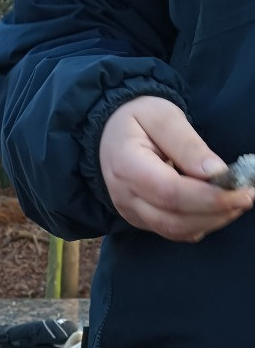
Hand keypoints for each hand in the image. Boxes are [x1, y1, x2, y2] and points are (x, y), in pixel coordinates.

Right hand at [99, 96, 253, 241]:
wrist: (107, 132)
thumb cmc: (136, 119)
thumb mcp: (162, 116)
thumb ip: (187, 144)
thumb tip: (215, 172)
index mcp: (127, 167)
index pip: (170, 193)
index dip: (209, 198)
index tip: (242, 191)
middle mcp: (125, 197)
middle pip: (173, 219)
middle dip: (215, 213)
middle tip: (247, 197)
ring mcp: (130, 212)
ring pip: (173, 230)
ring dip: (210, 222)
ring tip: (237, 204)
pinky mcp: (139, 219)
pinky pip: (171, 231)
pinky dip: (198, 226)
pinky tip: (216, 212)